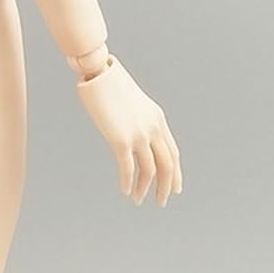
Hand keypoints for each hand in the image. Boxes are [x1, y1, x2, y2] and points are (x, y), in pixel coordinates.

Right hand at [74, 54, 182, 205]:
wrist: (98, 71)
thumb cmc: (109, 83)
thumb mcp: (131, 101)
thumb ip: (136, 118)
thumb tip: (131, 132)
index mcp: (158, 118)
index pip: (173, 152)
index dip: (176, 172)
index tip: (175, 187)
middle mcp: (153, 127)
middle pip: (167, 165)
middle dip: (166, 186)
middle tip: (162, 201)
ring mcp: (138, 134)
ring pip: (149, 170)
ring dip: (144, 188)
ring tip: (138, 199)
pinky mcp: (121, 139)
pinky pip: (128, 168)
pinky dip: (128, 182)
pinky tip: (125, 190)